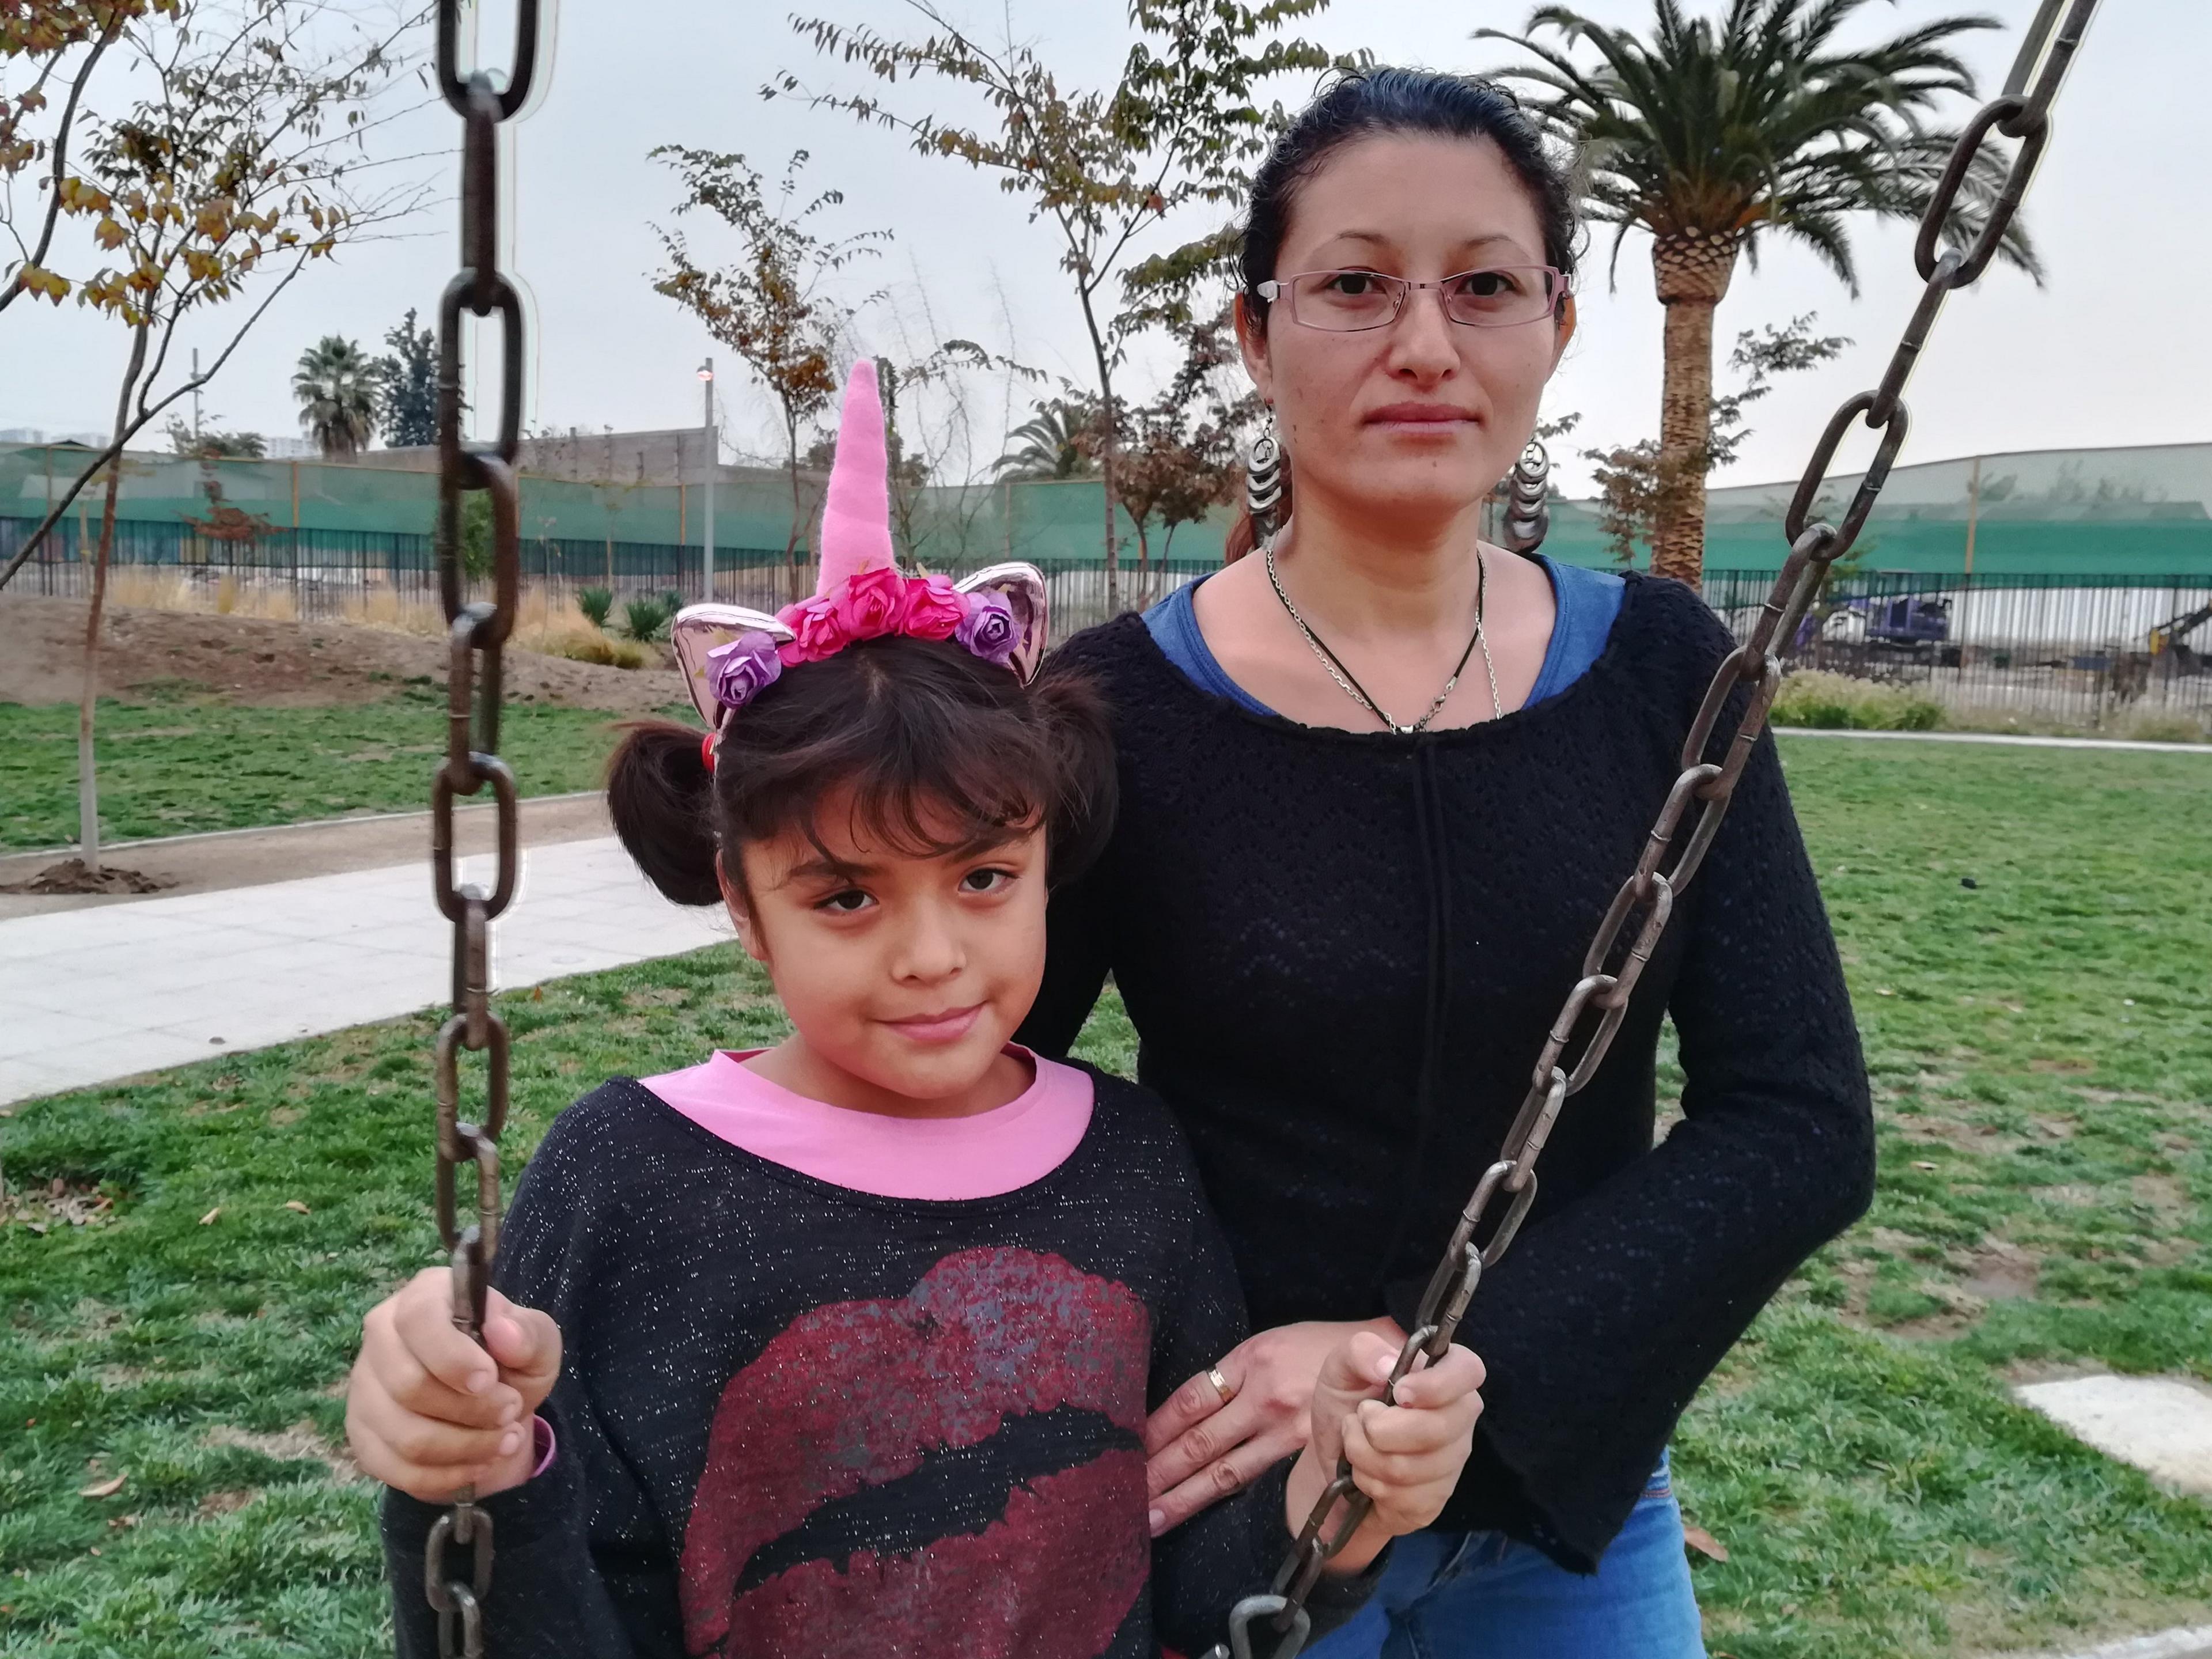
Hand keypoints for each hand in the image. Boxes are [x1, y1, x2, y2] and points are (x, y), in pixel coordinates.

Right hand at [345, 1267, 562, 1502]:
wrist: (494, 1408)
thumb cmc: (512, 1363)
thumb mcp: (538, 1344)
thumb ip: (528, 1334)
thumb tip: (502, 1331)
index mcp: (424, 1296)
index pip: (417, 1319)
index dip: (452, 1356)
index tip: (489, 1380)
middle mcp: (382, 1335)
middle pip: (408, 1386)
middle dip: (471, 1410)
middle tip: (511, 1411)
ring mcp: (365, 1387)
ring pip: (406, 1435)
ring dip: (466, 1447)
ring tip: (505, 1440)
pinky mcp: (362, 1434)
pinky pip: (397, 1469)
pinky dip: (447, 1475)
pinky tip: (478, 1463)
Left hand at [1145, 1317, 1404, 1535]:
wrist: (1384, 1359)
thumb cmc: (1319, 1349)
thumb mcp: (1270, 1343)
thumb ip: (1233, 1374)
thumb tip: (1190, 1409)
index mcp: (1250, 1360)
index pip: (1190, 1400)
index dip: (1156, 1428)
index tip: (1128, 1450)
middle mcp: (1264, 1397)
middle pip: (1199, 1441)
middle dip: (1158, 1472)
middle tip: (1122, 1498)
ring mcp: (1286, 1430)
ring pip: (1223, 1470)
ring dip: (1183, 1496)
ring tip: (1151, 1518)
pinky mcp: (1304, 1452)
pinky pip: (1254, 1477)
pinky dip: (1222, 1494)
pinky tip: (1200, 1508)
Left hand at [1291, 1329, 1484, 1569]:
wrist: (1334, 1457)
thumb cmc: (1346, 1403)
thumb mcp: (1341, 1367)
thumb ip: (1361, 1351)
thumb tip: (1387, 1364)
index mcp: (1445, 1375)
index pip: (1469, 1371)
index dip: (1436, 1385)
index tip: (1399, 1392)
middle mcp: (1459, 1418)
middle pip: (1436, 1429)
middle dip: (1379, 1428)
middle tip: (1359, 1418)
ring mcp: (1452, 1463)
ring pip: (1412, 1468)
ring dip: (1365, 1457)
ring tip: (1356, 1444)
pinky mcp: (1435, 1500)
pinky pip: (1405, 1499)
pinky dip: (1370, 1484)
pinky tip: (1367, 1473)